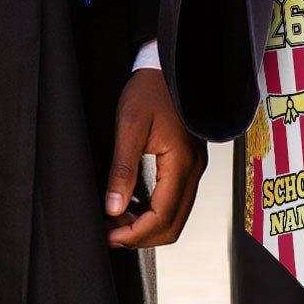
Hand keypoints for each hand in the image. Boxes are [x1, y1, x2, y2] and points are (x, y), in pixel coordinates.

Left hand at [104, 68, 205, 248]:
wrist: (168, 67)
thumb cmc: (149, 89)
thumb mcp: (129, 126)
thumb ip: (123, 169)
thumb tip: (113, 208)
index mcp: (181, 163)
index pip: (162, 217)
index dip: (135, 234)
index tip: (109, 236)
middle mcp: (193, 170)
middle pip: (172, 225)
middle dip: (141, 236)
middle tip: (110, 234)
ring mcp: (194, 168)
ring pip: (175, 216)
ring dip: (147, 226)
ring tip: (116, 221)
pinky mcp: (188, 164)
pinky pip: (176, 200)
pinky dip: (155, 212)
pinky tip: (133, 206)